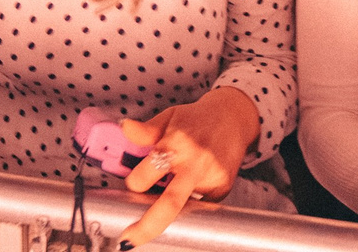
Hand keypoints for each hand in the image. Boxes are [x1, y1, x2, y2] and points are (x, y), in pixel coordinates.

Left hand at [115, 86, 258, 245]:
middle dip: (147, 226)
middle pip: (170, 203)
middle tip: (129, 240)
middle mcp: (194, 163)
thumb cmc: (196, 119)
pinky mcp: (223, 188)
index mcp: (176, 143)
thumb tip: (124, 127)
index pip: (148, 171)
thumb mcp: (169, 118)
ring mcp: (210, 178)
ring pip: (185, 207)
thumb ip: (145, 130)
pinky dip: (189, 202)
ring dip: (169, 214)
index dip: (135, 182)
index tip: (132, 184)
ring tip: (161, 206)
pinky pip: (199, 204)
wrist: (233, 117)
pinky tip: (189, 187)